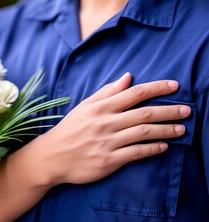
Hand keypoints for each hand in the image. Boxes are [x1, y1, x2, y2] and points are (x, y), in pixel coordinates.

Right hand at [29, 72, 190, 184]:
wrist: (51, 157)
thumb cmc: (69, 130)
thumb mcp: (84, 107)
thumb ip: (106, 92)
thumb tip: (128, 77)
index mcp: (100, 108)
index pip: (134, 94)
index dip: (156, 88)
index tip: (175, 86)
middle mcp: (105, 123)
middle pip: (144, 113)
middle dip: (169, 110)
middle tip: (187, 110)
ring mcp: (107, 142)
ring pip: (144, 133)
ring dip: (166, 130)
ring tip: (181, 129)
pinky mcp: (108, 160)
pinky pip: (136, 153)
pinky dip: (152, 149)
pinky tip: (163, 146)